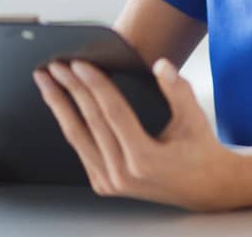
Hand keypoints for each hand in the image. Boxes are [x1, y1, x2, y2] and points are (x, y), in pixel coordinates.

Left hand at [35, 57, 242, 211]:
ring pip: (77, 137)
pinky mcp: (104, 184)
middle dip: (69, 90)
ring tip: (46, 82)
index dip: (94, 85)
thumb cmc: (200, 150)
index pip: (112, 113)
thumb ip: (177, 90)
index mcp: (145, 159)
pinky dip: (70, 124)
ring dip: (59, 106)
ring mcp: (111, 183)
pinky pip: (81, 149)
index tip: (78, 64)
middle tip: (55, 65)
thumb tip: (161, 65)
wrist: (205, 188)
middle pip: (89, 122)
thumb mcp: (194, 118)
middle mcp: (123, 175)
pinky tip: (60, 104)